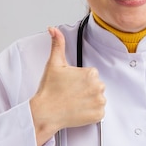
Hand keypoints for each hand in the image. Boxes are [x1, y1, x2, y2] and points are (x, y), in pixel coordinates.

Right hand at [30, 27, 105, 145]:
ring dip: (89, 101)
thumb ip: (58, 44)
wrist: (46, 112)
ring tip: (74, 102)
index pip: (91, 75)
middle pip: (95, 86)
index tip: (70, 85)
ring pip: (98, 98)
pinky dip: (91, 112)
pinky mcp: (99, 115)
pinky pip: (99, 112)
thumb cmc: (49, 90)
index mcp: (91, 73)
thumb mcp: (54, 64)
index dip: (79, 80)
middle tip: (71, 94)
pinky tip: (79, 110)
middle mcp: (98, 87)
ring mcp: (100, 102)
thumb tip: (54, 29)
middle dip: (85, 90)